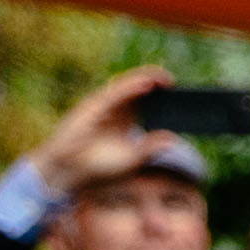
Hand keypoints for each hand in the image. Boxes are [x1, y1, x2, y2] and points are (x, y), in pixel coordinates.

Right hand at [33, 67, 180, 192]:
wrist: (71, 171)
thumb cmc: (100, 166)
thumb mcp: (133, 158)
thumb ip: (151, 147)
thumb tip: (174, 138)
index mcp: (125, 118)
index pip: (144, 100)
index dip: (160, 94)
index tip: (178, 92)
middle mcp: (115, 108)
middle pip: (137, 89)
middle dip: (155, 82)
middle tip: (174, 82)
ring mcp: (104, 106)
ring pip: (127, 86)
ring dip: (145, 79)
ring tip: (163, 78)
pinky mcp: (94, 107)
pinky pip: (115, 93)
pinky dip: (131, 87)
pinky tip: (147, 84)